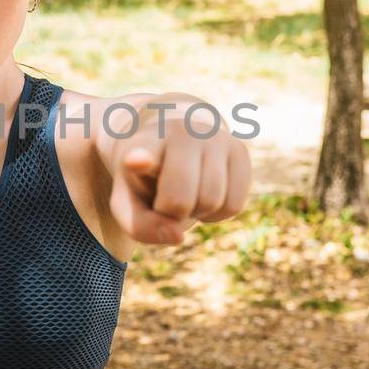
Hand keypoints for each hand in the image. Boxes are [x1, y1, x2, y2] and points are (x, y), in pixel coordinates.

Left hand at [105, 97, 250, 245]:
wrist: (172, 143)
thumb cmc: (146, 180)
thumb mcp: (129, 203)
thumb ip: (141, 226)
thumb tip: (177, 236)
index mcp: (143, 144)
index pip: (143, 152)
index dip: (140, 159)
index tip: (134, 160)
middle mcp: (181, 132)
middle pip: (180, 198)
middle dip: (172, 213)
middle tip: (165, 199)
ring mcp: (213, 137)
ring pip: (212, 201)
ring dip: (197, 212)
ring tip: (186, 193)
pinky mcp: (239, 150)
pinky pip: (234, 205)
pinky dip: (218, 214)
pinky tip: (205, 196)